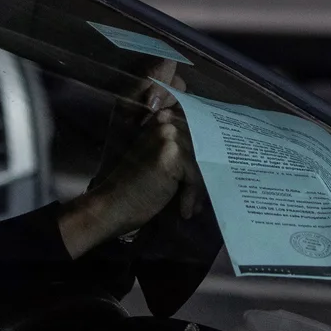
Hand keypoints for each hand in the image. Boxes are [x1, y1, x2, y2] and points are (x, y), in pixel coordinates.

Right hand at [60, 95, 202, 257]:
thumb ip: (183, 150)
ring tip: (192, 206)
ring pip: (202, 162)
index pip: (197, 123)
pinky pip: (196, 177)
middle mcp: (165, 121)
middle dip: (206, 171)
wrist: (112, 204)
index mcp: (161, 119)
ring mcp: (168, 135)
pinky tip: (185, 211)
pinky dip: (192, 196)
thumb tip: (218, 154)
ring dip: (199, 188)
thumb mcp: (161, 161)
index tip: (211, 168)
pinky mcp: (171, 154)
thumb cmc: (136, 186)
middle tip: (203, 195)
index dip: (208, 145)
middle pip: (204, 144)